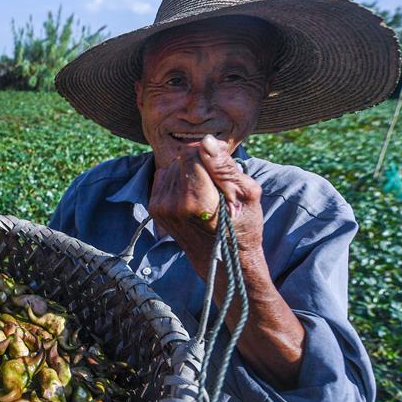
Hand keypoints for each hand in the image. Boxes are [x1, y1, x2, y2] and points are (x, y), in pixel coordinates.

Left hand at [149, 135, 263, 270]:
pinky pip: (164, 175)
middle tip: (215, 189)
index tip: (222, 174)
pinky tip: (192, 196)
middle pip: (182, 158)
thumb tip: (205, 141)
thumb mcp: (246, 194)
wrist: (224, 261)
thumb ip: (224, 166)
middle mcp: (172, 204)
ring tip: (205, 195)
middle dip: (200, 165)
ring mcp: (160, 207)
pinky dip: (178, 180)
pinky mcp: (154, 207)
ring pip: (172, 165)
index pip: (194, 153)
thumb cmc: (242, 226)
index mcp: (196, 201)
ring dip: (189, 172)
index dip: (211, 157)